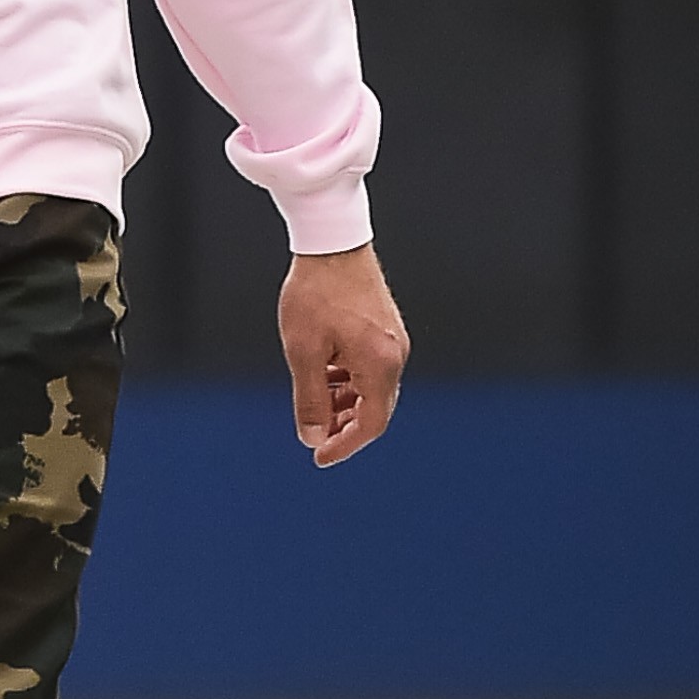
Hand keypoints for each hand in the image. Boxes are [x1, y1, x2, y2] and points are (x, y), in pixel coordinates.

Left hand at [278, 244, 406, 467]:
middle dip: (344, 426)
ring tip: (315, 406)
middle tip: (314, 435)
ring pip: (371, 388)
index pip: (372, 423)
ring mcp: (393, 340)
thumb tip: (313, 438)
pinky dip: (349, 381)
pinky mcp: (385, 328)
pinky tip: (325, 377)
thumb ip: (310, 399)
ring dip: (345, 403)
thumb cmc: (315, 292)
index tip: (319, 457)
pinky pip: (370, 368)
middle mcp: (395, 354)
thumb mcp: (303, 351)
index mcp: (379, 363)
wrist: (331, 241)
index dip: (345, 445)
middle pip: (375, 408)